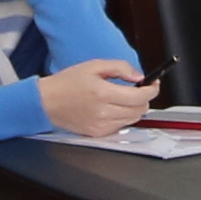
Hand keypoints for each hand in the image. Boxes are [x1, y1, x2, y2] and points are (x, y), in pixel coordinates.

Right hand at [38, 57, 156, 140]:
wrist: (46, 102)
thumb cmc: (67, 83)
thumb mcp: (94, 66)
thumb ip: (120, 68)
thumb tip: (139, 76)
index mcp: (103, 93)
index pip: (140, 96)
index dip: (152, 90)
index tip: (154, 84)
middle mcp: (104, 112)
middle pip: (140, 110)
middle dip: (144, 98)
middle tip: (139, 89)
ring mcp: (101, 125)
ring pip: (133, 119)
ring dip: (135, 108)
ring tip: (124, 98)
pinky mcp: (98, 133)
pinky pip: (121, 126)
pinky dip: (123, 117)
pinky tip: (113, 108)